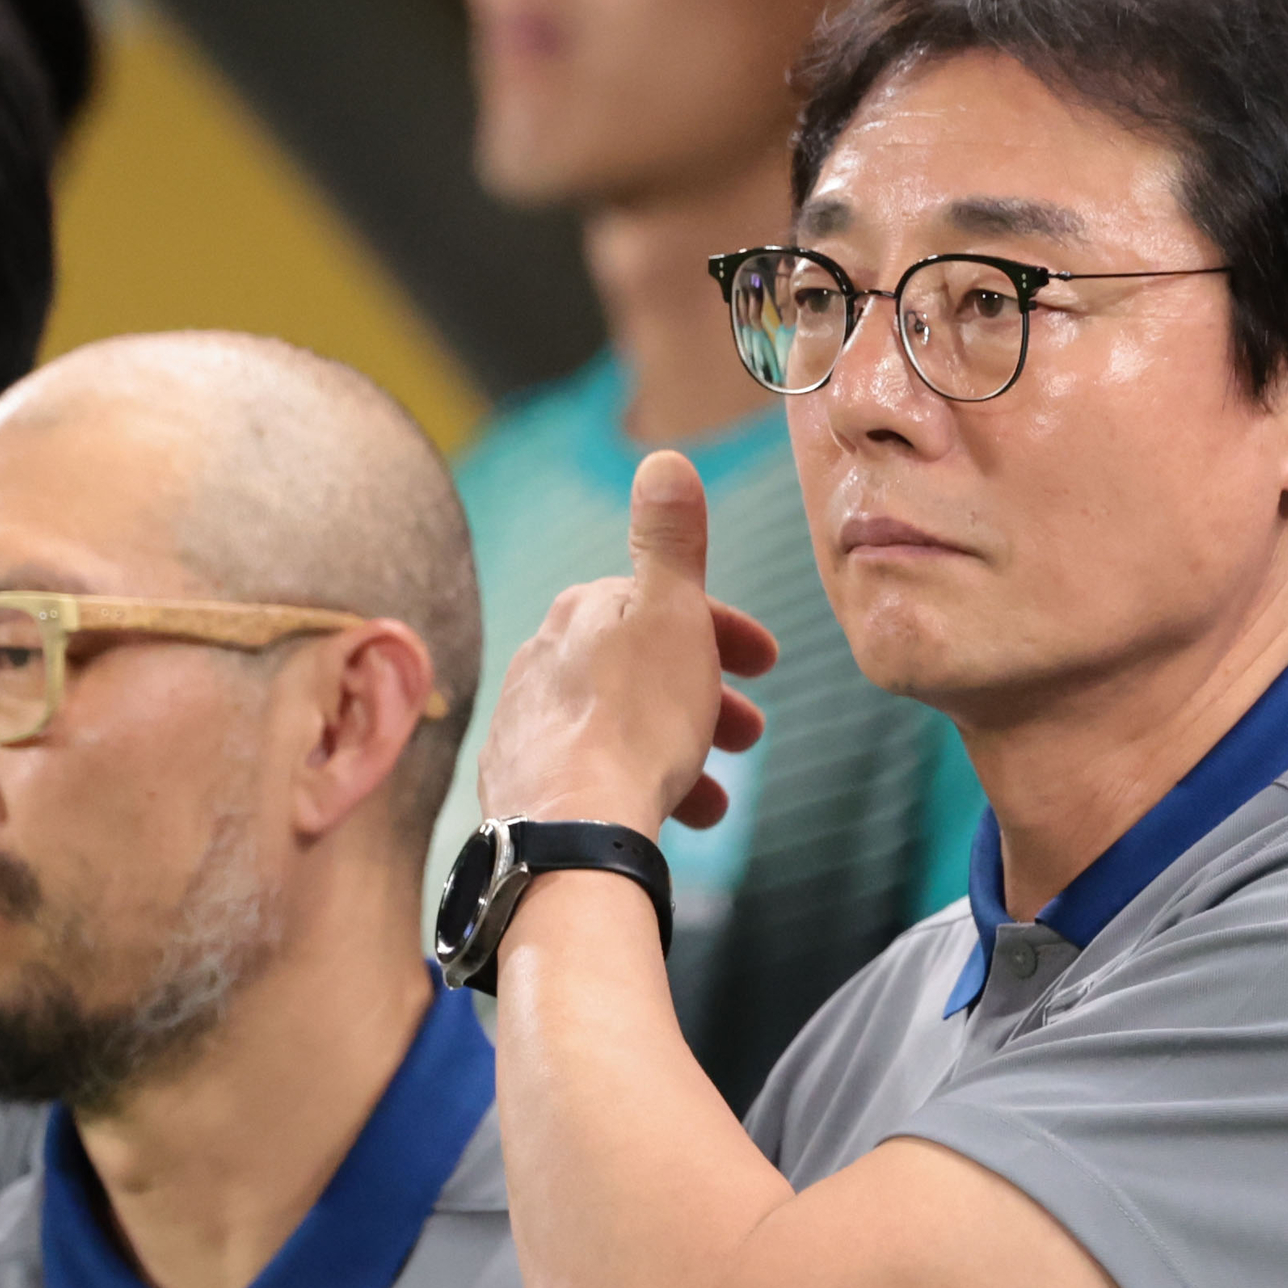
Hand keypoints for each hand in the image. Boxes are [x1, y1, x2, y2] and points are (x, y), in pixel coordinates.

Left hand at [478, 451, 777, 834]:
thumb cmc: (634, 719)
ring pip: (619, 728)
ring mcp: (525, 725)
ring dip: (677, 752)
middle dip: (704, 696)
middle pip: (641, 669)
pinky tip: (656, 815)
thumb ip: (670, 539)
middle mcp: (543, 659)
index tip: (768, 662)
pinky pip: (590, 776)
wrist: (572, 828)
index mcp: (582, 611)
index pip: (661, 603)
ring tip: (713, 798)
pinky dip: (633, 786)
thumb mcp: (672, 614)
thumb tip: (664, 459)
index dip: (723, 628)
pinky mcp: (519, 786)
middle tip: (751, 733)